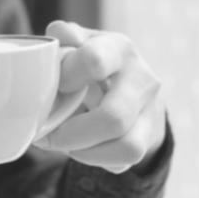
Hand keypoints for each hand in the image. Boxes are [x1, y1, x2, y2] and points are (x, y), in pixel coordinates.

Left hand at [34, 21, 165, 173]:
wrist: (131, 85)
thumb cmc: (93, 62)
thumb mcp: (80, 42)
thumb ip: (64, 37)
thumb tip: (60, 34)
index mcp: (119, 49)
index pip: (95, 62)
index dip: (66, 78)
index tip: (56, 86)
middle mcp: (141, 79)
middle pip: (113, 118)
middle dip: (72, 134)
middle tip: (49, 133)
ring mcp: (149, 111)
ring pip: (126, 147)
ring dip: (85, 152)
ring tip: (67, 143)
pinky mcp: (147, 138)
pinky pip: (123, 163)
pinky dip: (97, 160)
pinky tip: (85, 148)